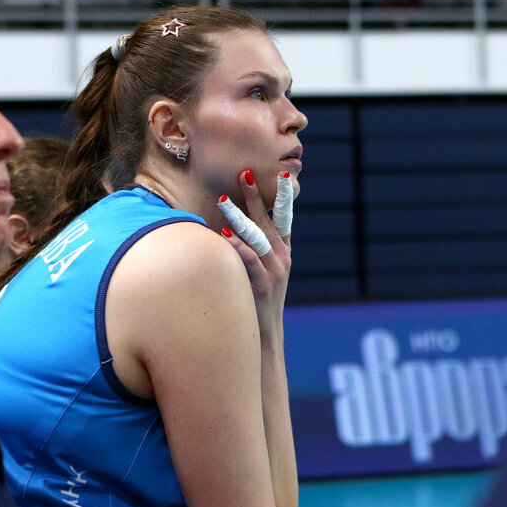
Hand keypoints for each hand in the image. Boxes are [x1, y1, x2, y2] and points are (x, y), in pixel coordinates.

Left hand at [215, 169, 292, 327]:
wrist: (265, 333)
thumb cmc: (257, 299)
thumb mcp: (263, 271)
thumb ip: (256, 250)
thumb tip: (237, 225)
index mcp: (284, 252)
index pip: (285, 218)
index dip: (284, 196)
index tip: (283, 174)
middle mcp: (283, 258)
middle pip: (268, 221)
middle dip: (255, 196)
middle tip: (244, 174)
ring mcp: (275, 271)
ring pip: (256, 237)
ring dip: (239, 216)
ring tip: (222, 200)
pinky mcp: (263, 285)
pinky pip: (249, 260)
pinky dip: (237, 246)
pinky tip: (224, 234)